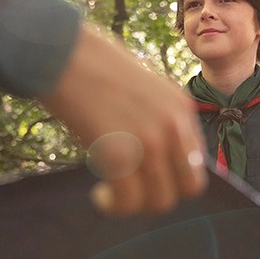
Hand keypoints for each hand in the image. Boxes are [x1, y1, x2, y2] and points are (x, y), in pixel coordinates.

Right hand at [40, 24, 207, 215]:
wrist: (63, 53)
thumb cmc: (92, 68)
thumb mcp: (142, 88)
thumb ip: (156, 118)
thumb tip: (154, 157)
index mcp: (181, 106)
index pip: (197, 162)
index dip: (172, 178)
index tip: (147, 178)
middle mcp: (173, 125)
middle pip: (189, 187)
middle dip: (160, 195)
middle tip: (132, 190)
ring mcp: (149, 141)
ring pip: (160, 200)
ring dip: (135, 205)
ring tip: (111, 195)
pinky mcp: (120, 154)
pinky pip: (129, 201)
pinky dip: (115, 206)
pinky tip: (100, 195)